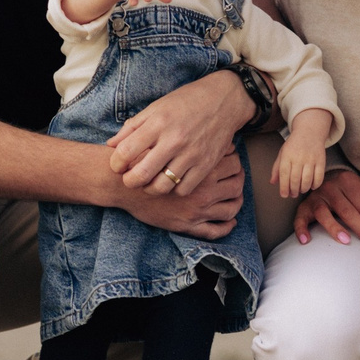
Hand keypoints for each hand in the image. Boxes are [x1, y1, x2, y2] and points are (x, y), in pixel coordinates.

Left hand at [107, 68, 253, 197]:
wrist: (224, 100)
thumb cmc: (186, 102)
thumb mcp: (156, 107)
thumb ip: (132, 127)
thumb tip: (110, 145)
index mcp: (158, 123)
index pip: (125, 152)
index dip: (115, 164)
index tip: (117, 165)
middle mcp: (174, 140)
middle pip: (141, 174)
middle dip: (129, 181)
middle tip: (129, 179)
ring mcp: (191, 154)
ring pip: (162, 186)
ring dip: (150, 188)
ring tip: (149, 182)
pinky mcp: (206, 165)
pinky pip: (183, 189)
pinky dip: (173, 189)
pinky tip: (171, 180)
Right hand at [120, 146, 245, 238]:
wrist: (120, 183)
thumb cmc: (142, 158)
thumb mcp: (165, 137)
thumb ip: (190, 135)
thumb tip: (207, 129)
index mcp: (202, 165)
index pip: (233, 163)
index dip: (235, 159)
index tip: (231, 157)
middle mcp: (204, 189)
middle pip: (236, 184)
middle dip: (239, 179)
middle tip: (237, 175)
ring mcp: (197, 209)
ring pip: (231, 207)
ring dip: (238, 201)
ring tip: (237, 196)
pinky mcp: (187, 225)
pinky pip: (215, 230)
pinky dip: (227, 226)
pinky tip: (231, 220)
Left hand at [273, 132, 326, 201]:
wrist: (310, 132)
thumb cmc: (294, 145)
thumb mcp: (282, 153)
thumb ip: (277, 168)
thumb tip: (273, 182)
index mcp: (287, 155)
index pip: (284, 174)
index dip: (283, 187)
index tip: (284, 195)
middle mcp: (299, 157)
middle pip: (295, 179)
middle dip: (293, 190)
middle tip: (293, 194)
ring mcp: (311, 159)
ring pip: (307, 179)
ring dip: (303, 189)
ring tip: (301, 190)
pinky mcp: (321, 160)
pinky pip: (319, 176)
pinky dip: (315, 185)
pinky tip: (311, 186)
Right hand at [292, 167, 359, 249]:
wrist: (322, 176)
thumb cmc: (349, 190)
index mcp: (349, 181)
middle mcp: (331, 187)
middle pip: (348, 210)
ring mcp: (316, 197)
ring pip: (324, 213)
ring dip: (334, 227)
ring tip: (346, 241)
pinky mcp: (303, 207)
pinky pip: (300, 218)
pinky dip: (301, 229)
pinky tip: (306, 241)